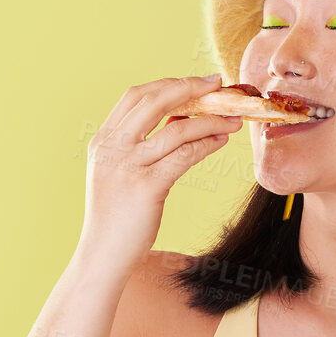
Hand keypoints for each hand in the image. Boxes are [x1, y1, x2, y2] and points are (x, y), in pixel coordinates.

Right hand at [78, 73, 243, 276]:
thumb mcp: (119, 172)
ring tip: (233, 119)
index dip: (168, 83)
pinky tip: (221, 142)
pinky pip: (184, 156)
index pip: (135, 96)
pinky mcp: (146, 187)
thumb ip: (140, 145)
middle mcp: (112, 148)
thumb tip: (180, 118)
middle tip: (218, 84)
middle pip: (154, 101)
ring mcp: (127, 166)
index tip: (195, 81)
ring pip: (176, 129)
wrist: (102, 254)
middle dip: (190, 88)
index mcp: (103, 140)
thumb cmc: (116, 216)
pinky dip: (207, 144)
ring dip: (210, 120)